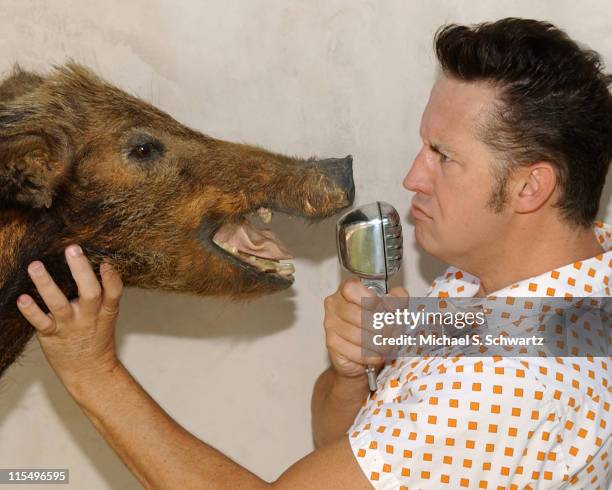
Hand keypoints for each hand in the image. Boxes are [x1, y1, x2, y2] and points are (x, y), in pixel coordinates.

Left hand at [16, 244, 123, 387]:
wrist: (89, 371)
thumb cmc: (97, 337)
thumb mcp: (107, 316)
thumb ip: (103, 294)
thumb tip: (97, 262)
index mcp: (106, 311)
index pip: (113, 293)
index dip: (112, 278)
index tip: (105, 262)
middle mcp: (88, 317)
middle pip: (89, 292)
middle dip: (81, 270)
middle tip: (72, 249)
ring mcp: (70, 326)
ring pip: (58, 304)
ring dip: (46, 284)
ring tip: (35, 266)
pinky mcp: (51, 335)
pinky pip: (40, 322)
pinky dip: (31, 311)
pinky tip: (22, 298)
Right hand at [323, 278, 408, 378]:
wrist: (364, 353)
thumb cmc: (376, 325)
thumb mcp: (392, 306)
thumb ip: (398, 298)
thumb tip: (393, 303)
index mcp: (346, 290)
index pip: (352, 288)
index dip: (371, 299)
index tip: (384, 309)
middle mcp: (334, 304)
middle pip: (359, 315)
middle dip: (383, 327)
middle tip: (394, 333)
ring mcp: (330, 324)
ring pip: (359, 336)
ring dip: (380, 344)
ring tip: (388, 346)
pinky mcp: (332, 344)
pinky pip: (356, 352)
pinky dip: (372, 356)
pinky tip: (377, 355)